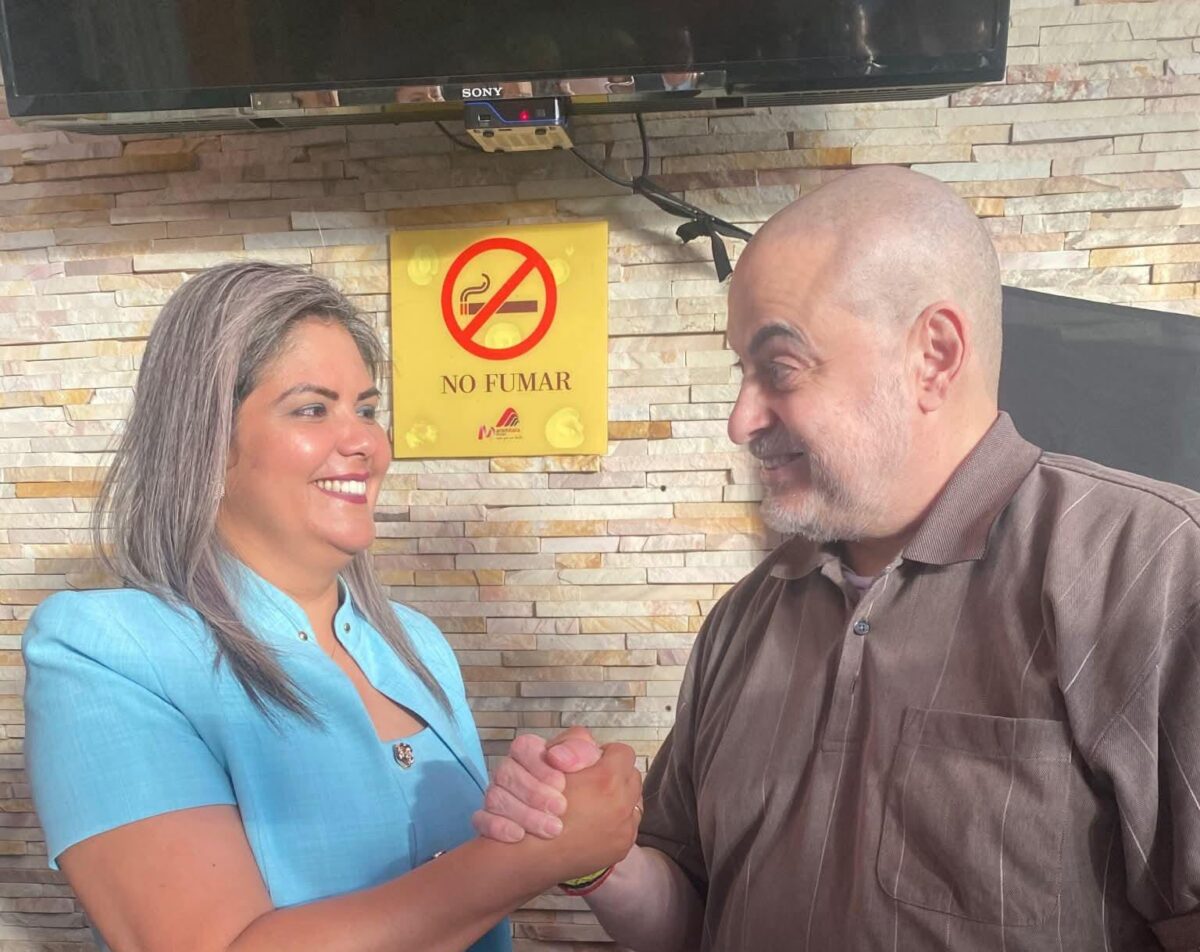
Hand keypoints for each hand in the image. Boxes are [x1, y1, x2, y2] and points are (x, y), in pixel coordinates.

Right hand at [473, 727, 603, 842]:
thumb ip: (579, 750)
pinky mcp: (488, 819)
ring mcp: (497, 794)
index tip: (561, 783)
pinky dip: (499, 827)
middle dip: (534, 793)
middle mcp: (509, 770)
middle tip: (560, 809)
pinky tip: (519, 836)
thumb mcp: (589, 760)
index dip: (539, 766)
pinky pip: (482, 820)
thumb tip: (557, 757)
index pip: (522, 747)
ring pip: (496, 798)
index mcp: (530, 751)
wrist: (580, 817)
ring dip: (524, 814)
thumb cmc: (581, 782)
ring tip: (552, 829)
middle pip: (507, 773)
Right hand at [523, 742, 642, 883]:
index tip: (592, 761)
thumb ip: (576, 746)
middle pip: (631, 776)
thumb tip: (594, 747)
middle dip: (616, 774)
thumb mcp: (551, 763)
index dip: (605, 754)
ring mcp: (624, 829)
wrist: (531, 854)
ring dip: (619, 797)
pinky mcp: (622, 847)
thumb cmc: (535, 806)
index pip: (622, 752)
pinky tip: (594, 821)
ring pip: (634, 800)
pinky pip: (629, 824)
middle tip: (594, 780)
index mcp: (606, 779)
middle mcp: (621, 805)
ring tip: (594, 801)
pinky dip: (617, 820)